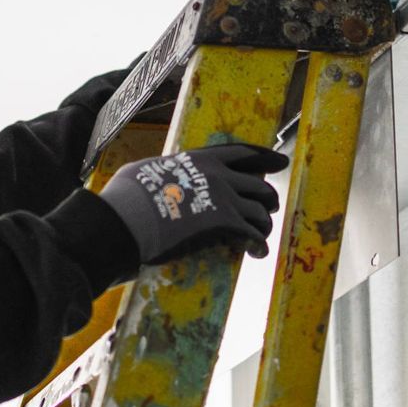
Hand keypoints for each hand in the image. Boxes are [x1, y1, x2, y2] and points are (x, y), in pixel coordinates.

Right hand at [96, 143, 288, 265]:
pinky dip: (258, 245)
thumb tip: (155, 175)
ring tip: (259, 236)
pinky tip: (256, 253)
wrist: (128, 218)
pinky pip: (253, 235)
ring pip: (261, 211)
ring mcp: (225, 200)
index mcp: (202, 159)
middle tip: (268, 208)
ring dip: (263, 225)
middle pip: (259, 185)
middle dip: (267, 198)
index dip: (264, 157)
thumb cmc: (128, 195)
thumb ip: (163, 171)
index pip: (241, 154)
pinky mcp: (225, 225)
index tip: (280, 162)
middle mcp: (219, 176)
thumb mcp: (147, 170)